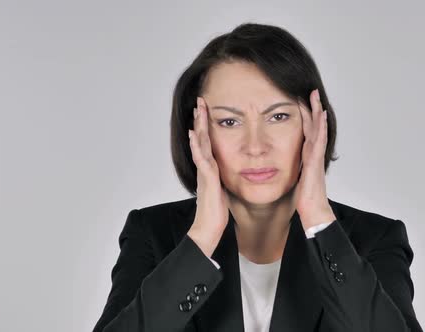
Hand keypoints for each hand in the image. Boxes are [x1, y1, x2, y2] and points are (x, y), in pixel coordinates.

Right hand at [187, 96, 230, 256]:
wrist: (208, 228)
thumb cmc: (216, 212)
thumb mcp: (223, 189)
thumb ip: (222, 178)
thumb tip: (229, 171)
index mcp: (210, 168)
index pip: (208, 142)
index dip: (207, 126)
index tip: (207, 110)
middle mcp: (205, 167)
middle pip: (202, 138)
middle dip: (201, 119)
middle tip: (200, 101)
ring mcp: (204, 172)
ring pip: (200, 145)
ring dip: (198, 126)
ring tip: (197, 110)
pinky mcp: (206, 180)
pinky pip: (201, 160)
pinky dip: (197, 146)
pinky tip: (195, 135)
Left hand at [294, 89, 335, 229]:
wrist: (313, 212)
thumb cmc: (303, 199)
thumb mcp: (293, 178)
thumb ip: (289, 168)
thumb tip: (275, 164)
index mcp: (306, 156)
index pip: (305, 130)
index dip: (303, 115)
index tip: (298, 101)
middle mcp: (312, 153)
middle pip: (313, 125)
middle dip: (312, 108)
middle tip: (311, 91)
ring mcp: (316, 156)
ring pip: (318, 129)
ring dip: (317, 111)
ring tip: (316, 96)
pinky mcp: (316, 161)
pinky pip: (319, 140)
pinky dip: (321, 126)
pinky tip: (321, 115)